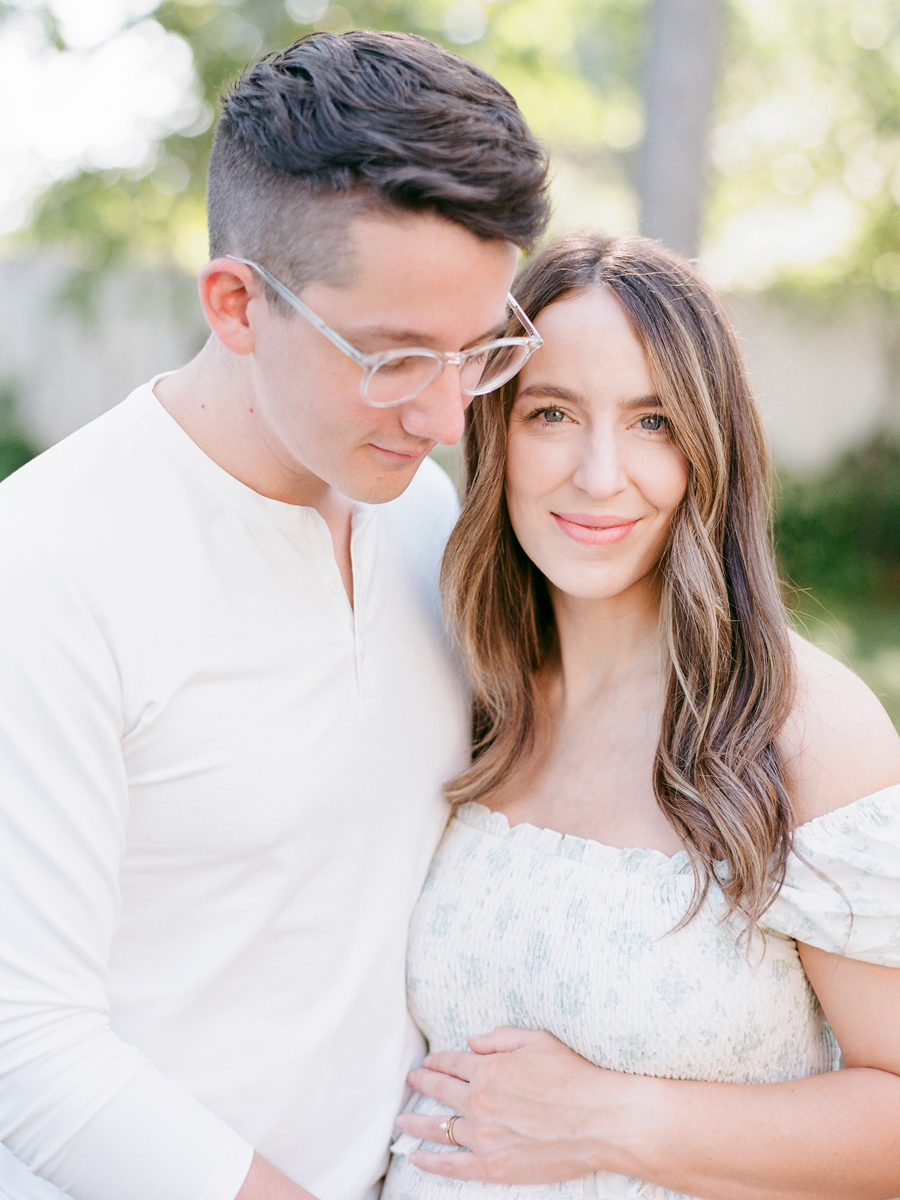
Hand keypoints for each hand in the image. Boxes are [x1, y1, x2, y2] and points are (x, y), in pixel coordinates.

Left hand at [395, 1026, 638, 1183]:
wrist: (598, 1120)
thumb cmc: (573, 1076)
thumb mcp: (537, 1040)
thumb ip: (499, 1038)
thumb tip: (470, 1042)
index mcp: (488, 1069)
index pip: (452, 1062)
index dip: (437, 1061)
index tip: (428, 1062)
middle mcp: (478, 1101)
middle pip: (440, 1091)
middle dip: (422, 1084)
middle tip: (410, 1082)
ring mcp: (483, 1135)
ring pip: (439, 1127)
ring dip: (416, 1123)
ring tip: (401, 1121)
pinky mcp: (492, 1165)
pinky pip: (451, 1165)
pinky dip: (431, 1162)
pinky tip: (417, 1158)